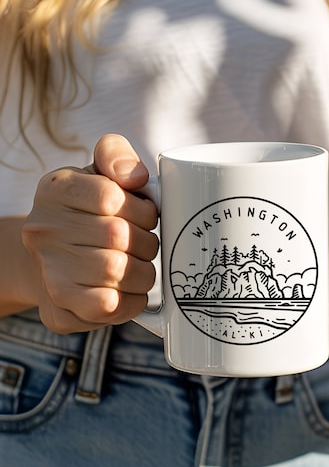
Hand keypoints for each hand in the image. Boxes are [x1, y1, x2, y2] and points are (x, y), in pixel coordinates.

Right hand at [22, 134, 158, 333]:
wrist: (57, 262)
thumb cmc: (92, 215)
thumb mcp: (100, 174)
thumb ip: (116, 155)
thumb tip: (135, 176)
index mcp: (56, 190)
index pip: (111, 196)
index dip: (142, 209)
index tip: (144, 216)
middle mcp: (44, 231)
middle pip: (119, 236)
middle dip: (147, 242)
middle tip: (145, 245)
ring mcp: (48, 273)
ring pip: (119, 272)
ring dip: (144, 272)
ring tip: (138, 267)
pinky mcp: (59, 311)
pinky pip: (111, 306)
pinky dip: (133, 300)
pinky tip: (130, 290)